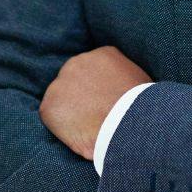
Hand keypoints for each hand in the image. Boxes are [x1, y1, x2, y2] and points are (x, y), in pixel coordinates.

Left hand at [41, 45, 151, 160]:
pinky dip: (62, 129)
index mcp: (102, 54)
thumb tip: (122, 90)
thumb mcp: (141, 81)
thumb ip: (125, 78)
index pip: (94, 69)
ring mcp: (60, 84)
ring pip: (62, 99)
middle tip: (96, 117)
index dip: (99, 89)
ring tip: (90, 130)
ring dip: (72, 113)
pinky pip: (53, 118)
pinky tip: (80, 137)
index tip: (105, 102)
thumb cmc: (142, 108)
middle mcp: (77, 63)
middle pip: (75, 81)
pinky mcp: (49, 107)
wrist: (130, 124)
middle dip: (82, 98)